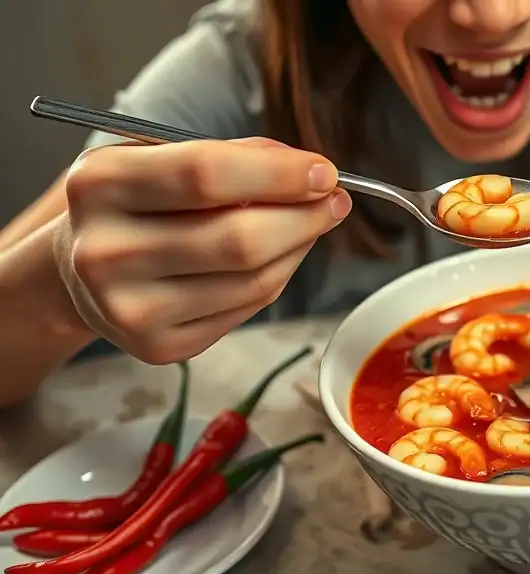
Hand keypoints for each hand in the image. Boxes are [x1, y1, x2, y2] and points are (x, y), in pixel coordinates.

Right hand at [53, 138, 350, 363]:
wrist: (79, 268)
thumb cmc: (139, 201)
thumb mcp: (162, 157)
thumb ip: (236, 156)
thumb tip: (313, 173)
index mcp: (100, 184)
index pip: (205, 174)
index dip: (278, 174)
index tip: (325, 172)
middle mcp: (105, 251)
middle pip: (238, 238)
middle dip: (304, 216)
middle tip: (334, 201)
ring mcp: (129, 307)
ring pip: (253, 279)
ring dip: (299, 247)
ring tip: (311, 224)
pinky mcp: (157, 346)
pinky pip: (248, 308)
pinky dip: (278, 278)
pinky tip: (278, 258)